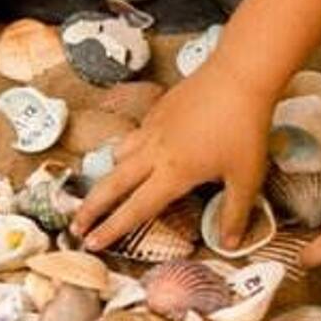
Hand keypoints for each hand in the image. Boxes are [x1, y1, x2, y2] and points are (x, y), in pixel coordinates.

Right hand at [71, 68, 271, 251]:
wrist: (239, 76)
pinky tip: (140, 151)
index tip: (91, 244)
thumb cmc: (245, 127)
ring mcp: (152, 129)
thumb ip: (234, 212)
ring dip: (108, 175)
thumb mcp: (246, 177)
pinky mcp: (157, 110)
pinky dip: (128, 148)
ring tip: (106, 188)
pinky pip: (134, 134)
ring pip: (119, 155)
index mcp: (173, 174)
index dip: (111, 230)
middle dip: (90, 208)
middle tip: (74, 225)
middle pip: (112, 185)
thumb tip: (230, 243)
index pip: (135, 209)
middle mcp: (154, 154)